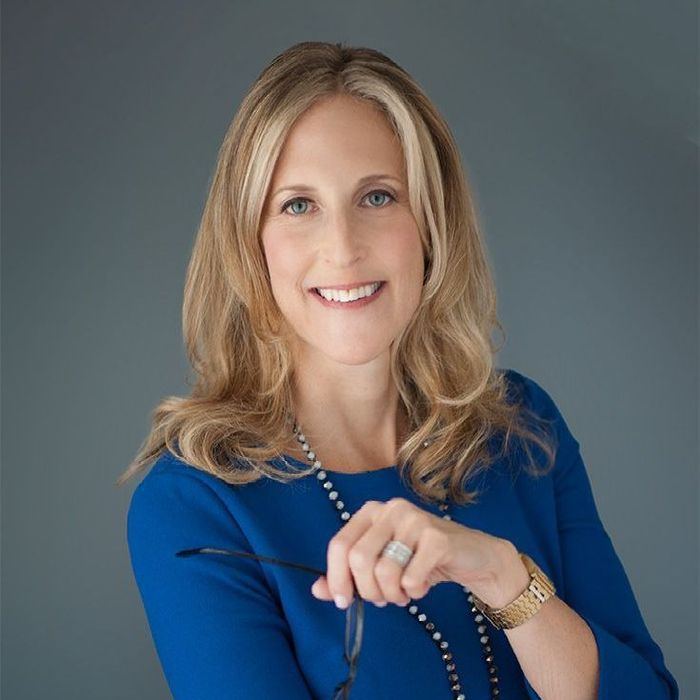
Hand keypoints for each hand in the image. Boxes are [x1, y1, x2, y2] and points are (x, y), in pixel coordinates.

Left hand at [310, 497, 518, 609]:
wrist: (473, 557)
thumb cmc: (421, 560)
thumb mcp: (382, 566)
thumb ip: (349, 576)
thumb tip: (317, 589)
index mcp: (371, 512)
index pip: (339, 545)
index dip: (336, 578)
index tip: (344, 602)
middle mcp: (390, 509)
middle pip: (359, 560)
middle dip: (368, 591)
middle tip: (383, 599)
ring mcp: (414, 520)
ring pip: (384, 571)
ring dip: (393, 595)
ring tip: (404, 592)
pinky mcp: (437, 537)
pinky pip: (411, 577)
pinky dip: (414, 592)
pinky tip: (422, 586)